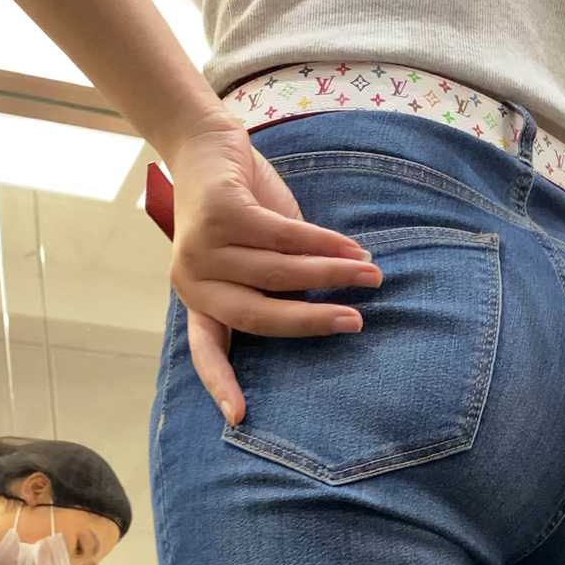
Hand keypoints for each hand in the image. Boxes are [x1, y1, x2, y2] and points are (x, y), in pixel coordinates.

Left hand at [167, 118, 383, 424]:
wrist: (206, 145)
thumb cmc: (237, 211)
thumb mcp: (252, 257)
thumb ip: (275, 285)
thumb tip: (328, 313)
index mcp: (198, 300)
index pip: (206, 351)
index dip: (223, 384)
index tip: (240, 419)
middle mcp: (193, 279)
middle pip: (258, 316)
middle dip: (311, 322)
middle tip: (355, 323)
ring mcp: (203, 245)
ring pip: (279, 273)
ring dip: (332, 275)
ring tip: (370, 276)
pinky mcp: (222, 211)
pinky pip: (285, 236)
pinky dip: (325, 244)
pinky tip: (353, 250)